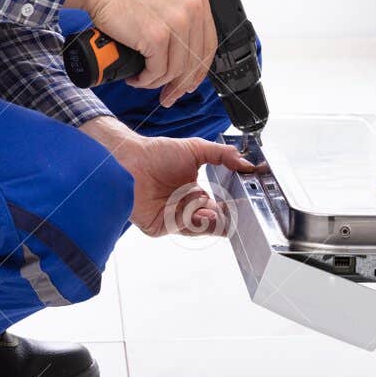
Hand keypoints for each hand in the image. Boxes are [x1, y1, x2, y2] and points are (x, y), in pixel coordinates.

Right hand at [69, 0, 214, 106]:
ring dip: (157, 82)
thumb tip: (183, 54)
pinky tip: (136, 77)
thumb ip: (180, 19)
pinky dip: (145, 80)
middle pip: (193, 61)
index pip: (208, 45)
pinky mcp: (156, 36)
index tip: (190, 84)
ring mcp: (176, 23)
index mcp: (197, 0)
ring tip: (142, 80)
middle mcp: (191, 10)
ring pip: (175, 70)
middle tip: (168, 95)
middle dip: (180, 85)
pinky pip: (157, 71)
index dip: (199, 70)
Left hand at [82, 117, 255, 236]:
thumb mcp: (196, 149)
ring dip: (209, 219)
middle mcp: (185, 208)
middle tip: (231, 212)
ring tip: (213, 210)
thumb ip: (223, 154)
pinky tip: (198, 211)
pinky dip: (192, 220)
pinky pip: (181, 227)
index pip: (218, 208)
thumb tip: (246, 162)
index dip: (230, 208)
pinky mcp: (160, 226)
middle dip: (223, 218)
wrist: (129, 159)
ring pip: (199, 227)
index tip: (242, 205)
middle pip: (212, 222)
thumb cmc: (156, 153)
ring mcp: (173, 218)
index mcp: (195, 194)